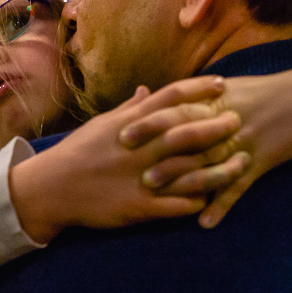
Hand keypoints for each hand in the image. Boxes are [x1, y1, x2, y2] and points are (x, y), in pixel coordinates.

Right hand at [10, 76, 248, 242]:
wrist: (50, 189)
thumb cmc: (75, 154)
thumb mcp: (100, 126)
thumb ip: (128, 109)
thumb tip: (146, 90)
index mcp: (130, 125)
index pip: (171, 98)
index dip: (200, 89)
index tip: (222, 85)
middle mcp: (140, 148)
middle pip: (189, 131)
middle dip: (218, 125)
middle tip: (239, 121)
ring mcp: (141, 178)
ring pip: (191, 171)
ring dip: (220, 168)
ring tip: (241, 163)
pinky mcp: (139, 207)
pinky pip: (177, 205)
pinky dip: (198, 201)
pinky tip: (213, 199)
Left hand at [126, 73, 291, 227]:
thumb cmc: (267, 92)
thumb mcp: (231, 89)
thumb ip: (197, 98)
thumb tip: (164, 98)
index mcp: (215, 100)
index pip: (175, 109)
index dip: (147, 122)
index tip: (120, 134)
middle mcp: (226, 119)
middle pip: (186, 135)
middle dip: (156, 150)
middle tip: (128, 165)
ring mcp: (245, 141)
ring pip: (208, 161)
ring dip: (181, 178)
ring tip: (154, 193)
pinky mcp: (264, 160)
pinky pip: (240, 186)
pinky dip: (222, 204)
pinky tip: (204, 223)